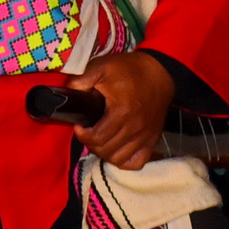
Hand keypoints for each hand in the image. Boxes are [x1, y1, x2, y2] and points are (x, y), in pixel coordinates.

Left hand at [63, 52, 174, 171]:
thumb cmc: (130, 70)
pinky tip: (117, 148)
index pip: (97, 137)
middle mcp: (134, 128)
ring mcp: (145, 136)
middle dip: (91, 143)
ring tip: (100, 139)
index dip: (83, 135)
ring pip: (118, 158)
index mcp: (121, 111)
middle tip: (88, 131)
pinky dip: (123, 160)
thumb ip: (83, 78)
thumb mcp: (103, 66)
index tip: (79, 126)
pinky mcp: (152, 140)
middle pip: (105, 150)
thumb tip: (69, 91)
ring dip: (105, 152)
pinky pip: (135, 162)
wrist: (159, 73)